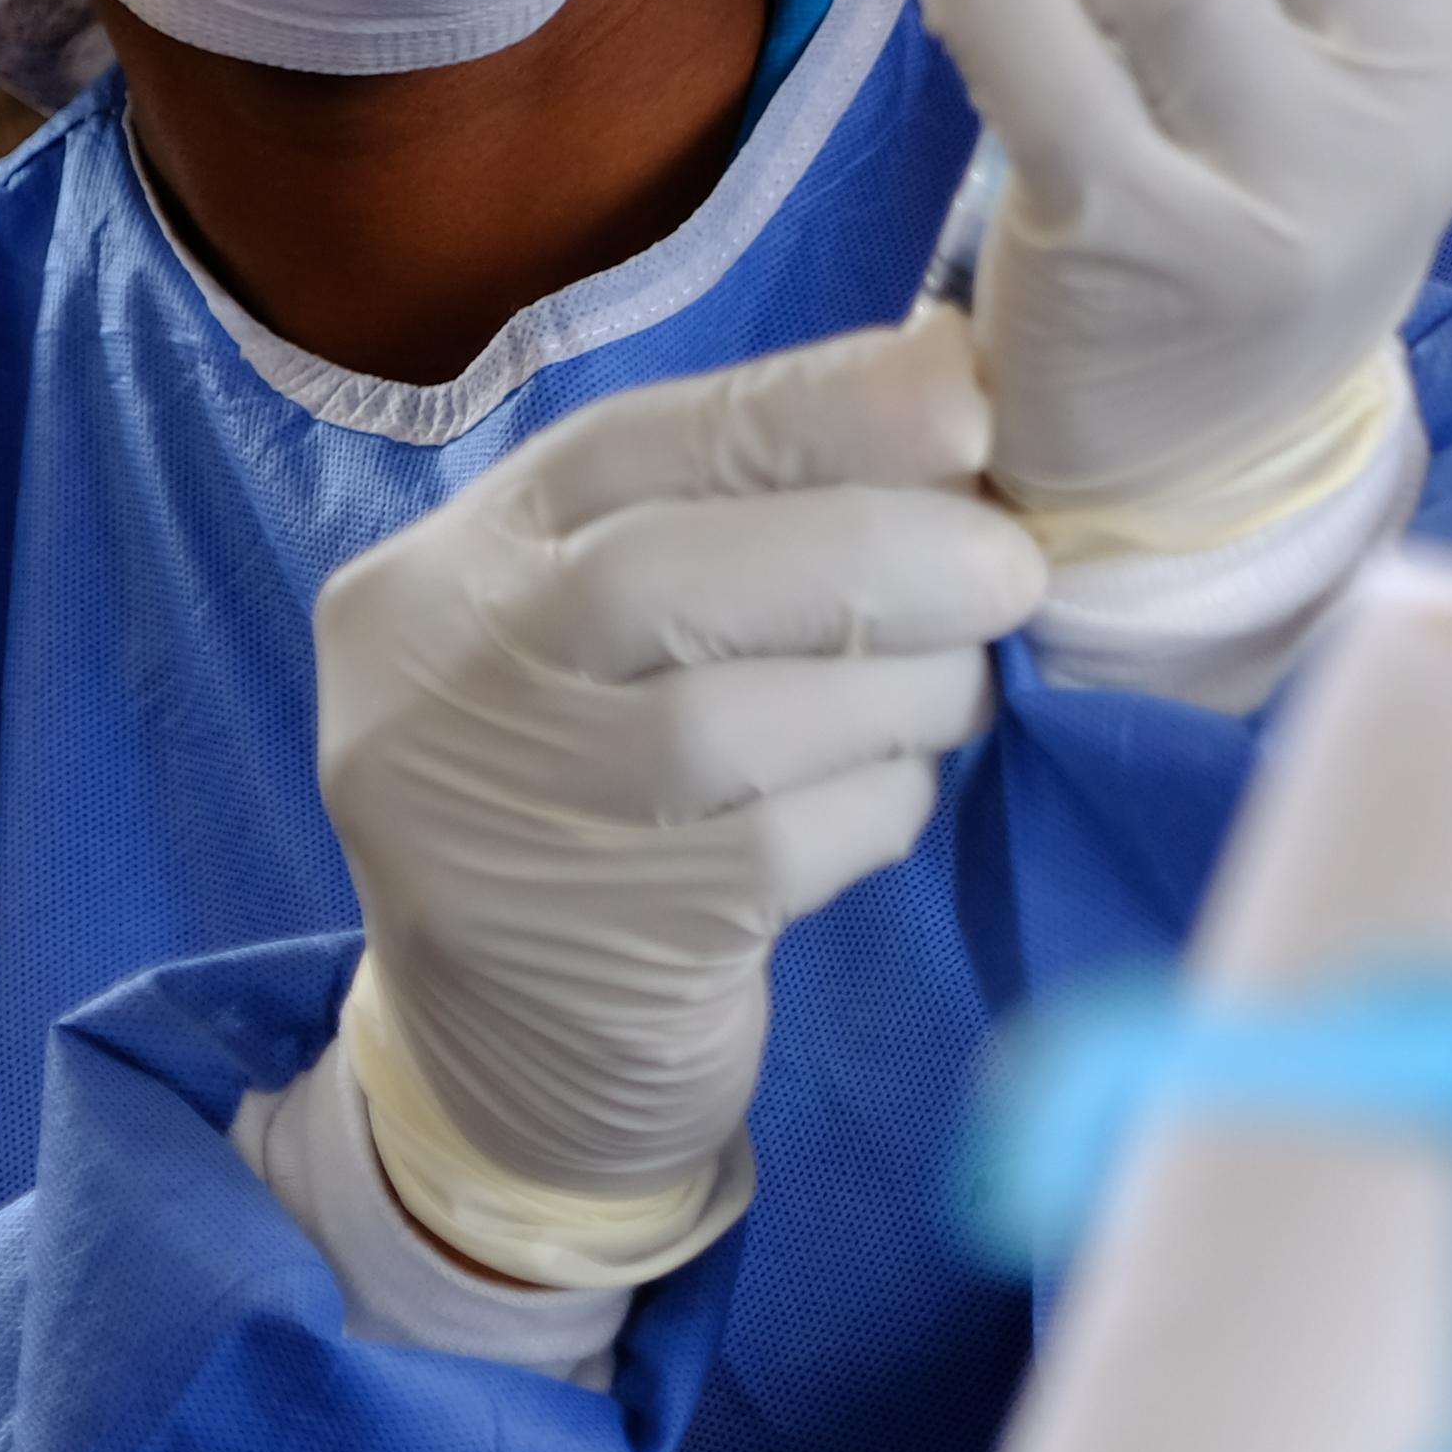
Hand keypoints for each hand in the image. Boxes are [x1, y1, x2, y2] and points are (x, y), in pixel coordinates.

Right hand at [312, 314, 1046, 1284]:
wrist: (513, 1067)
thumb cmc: (608, 797)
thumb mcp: (624, 637)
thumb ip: (743, 516)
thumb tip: (955, 383)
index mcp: (446, 567)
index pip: (628, 444)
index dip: (813, 407)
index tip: (967, 397)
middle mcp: (438, 681)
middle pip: (660, 573)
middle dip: (873, 546)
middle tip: (1013, 564)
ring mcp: (495, 826)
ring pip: (726, 722)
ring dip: (896, 688)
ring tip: (961, 686)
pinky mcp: (588, 947)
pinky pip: (778, 849)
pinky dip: (873, 801)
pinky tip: (894, 792)